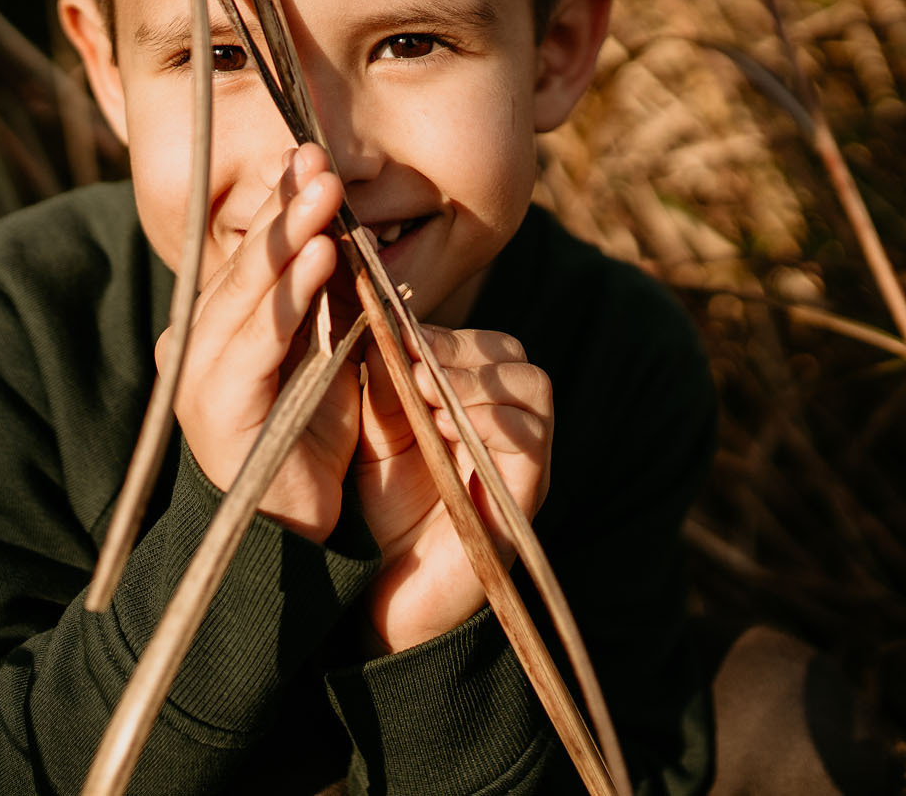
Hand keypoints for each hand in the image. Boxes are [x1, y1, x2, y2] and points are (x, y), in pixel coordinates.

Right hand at [159, 144, 361, 542]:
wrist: (299, 535)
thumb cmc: (316, 438)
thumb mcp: (328, 349)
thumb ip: (327, 294)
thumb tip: (341, 221)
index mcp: (219, 324)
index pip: (251, 249)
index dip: (279, 200)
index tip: (312, 154)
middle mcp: (198, 342)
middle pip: (245, 261)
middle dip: (284, 207)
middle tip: (318, 159)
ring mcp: (200, 374)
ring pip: (248, 292)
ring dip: (287, 238)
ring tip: (323, 195)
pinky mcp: (215, 410)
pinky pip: (256, 341)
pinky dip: (288, 296)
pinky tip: (318, 259)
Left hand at [352, 325, 552, 652]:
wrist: (381, 594)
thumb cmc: (377, 509)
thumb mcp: (376, 426)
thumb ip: (384, 374)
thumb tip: (379, 311)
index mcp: (477, 406)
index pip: (485, 344)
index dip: (442, 334)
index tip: (394, 335)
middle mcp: (510, 431)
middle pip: (513, 357)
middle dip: (458, 351)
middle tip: (411, 364)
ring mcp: (523, 466)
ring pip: (529, 388)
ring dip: (473, 381)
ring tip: (427, 398)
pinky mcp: (522, 501)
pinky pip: (528, 441)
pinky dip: (489, 420)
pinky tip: (444, 423)